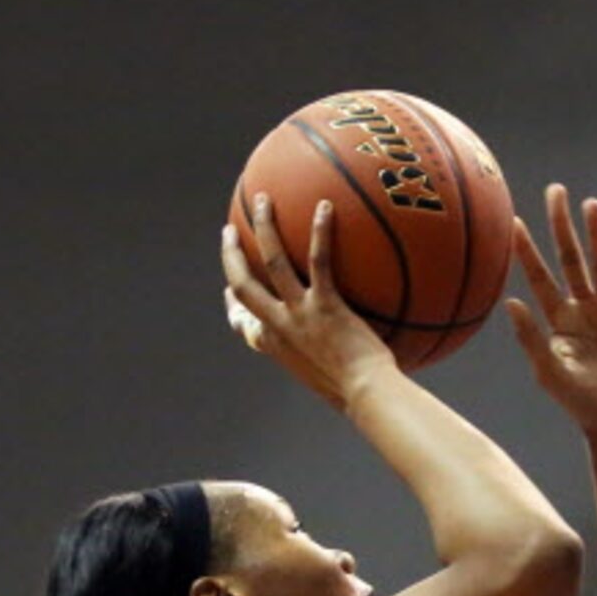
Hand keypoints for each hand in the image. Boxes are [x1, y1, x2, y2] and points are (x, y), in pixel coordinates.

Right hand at [219, 194, 394, 407]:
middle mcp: (280, 327)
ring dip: (264, 227)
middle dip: (232, 256)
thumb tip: (354, 355)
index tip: (229, 292)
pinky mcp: (326, 304)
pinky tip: (326, 206)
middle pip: (243, 284)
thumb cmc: (360, 394)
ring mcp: (300, 313)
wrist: (367, 395)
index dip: (233, 306)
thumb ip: (331, 360)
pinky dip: (321, 232)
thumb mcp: (334, 382)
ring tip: (262, 199)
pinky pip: (319, 259)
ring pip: (271, 260)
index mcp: (277, 347)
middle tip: (230, 231)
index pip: (244, 326)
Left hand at [508, 185, 596, 432]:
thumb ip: (530, 338)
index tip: (514, 222)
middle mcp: (585, 309)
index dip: (527, 251)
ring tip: (592, 206)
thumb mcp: (549, 373)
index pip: (541, 278)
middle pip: (572, 259)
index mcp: (560, 319)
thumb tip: (509, 302)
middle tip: (555, 191)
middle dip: (563, 226)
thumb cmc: (579, 403)